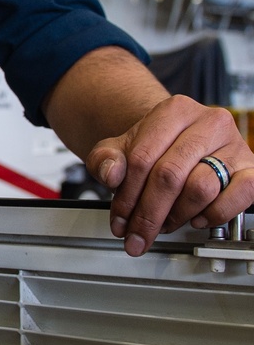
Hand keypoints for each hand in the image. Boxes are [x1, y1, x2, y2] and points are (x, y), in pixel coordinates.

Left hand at [86, 96, 253, 255]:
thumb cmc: (155, 146)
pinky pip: (240, 194)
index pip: (143, 158)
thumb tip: (110, 173)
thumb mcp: (121, 148)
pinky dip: (216, 213)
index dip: (126, 196)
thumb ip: (105, 158)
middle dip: (148, 214)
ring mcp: (233, 145)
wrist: (182, 140)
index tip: (120, 219)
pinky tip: (197, 218)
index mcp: (174, 110)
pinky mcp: (251, 167)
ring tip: (165, 222)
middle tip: (138, 234)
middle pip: (169, 176)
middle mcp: (209, 122)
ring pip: (201, 188)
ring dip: (177, 215)